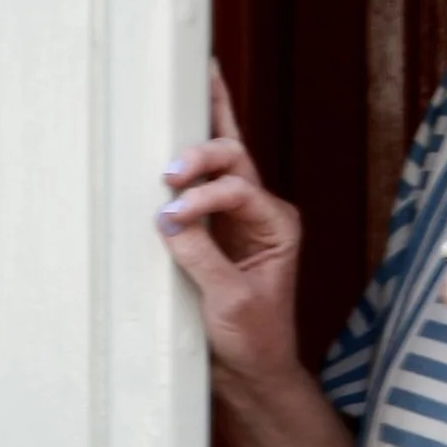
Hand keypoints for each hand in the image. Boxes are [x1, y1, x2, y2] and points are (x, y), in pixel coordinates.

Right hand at [161, 66, 302, 386]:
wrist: (252, 372)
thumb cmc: (254, 340)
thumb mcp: (230, 302)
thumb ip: (202, 258)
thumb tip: (168, 218)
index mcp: (279, 225)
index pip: (238, 191)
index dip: (203, 200)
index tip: (170, 221)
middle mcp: (262, 213)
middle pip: (234, 159)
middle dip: (202, 154)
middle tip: (170, 169)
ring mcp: (238, 217)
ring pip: (223, 156)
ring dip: (206, 123)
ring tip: (201, 74)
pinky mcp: (213, 229)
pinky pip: (202, 179)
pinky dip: (196, 143)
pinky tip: (196, 104)